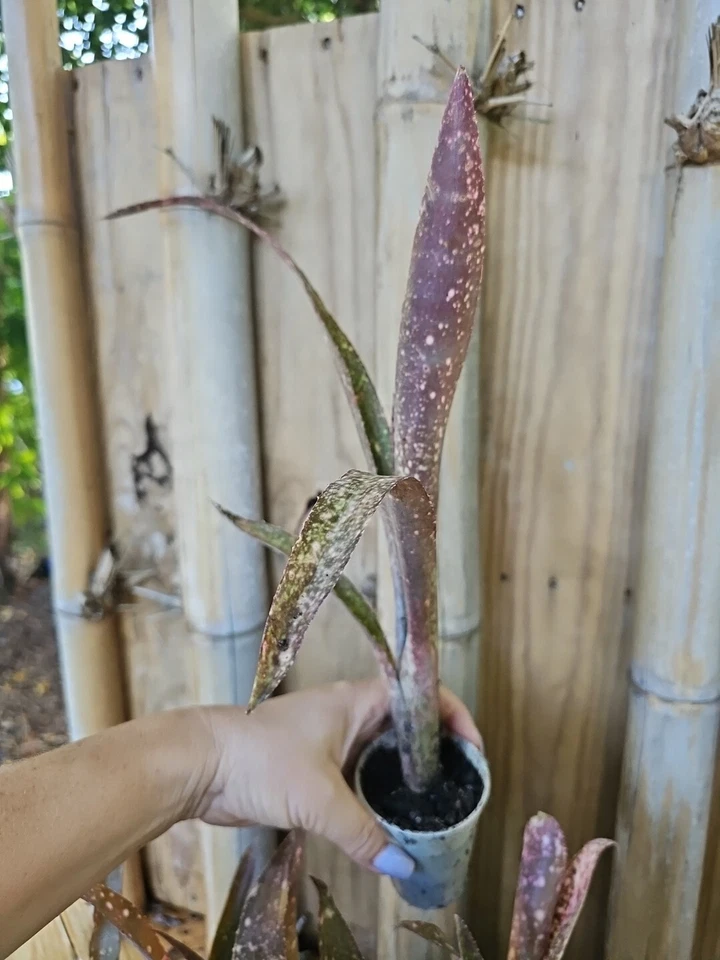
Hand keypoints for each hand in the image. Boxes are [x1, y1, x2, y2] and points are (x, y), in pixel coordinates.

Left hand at [187, 680, 482, 878]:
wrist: (200, 764)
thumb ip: (364, 833)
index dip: (453, 716)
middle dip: (436, 754)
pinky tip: (391, 826)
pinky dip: (379, 797)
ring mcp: (332, 740)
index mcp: (358, 701)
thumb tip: (405, 866)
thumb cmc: (260, 759)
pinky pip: (360, 779)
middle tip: (460, 789)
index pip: (421, 695)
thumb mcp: (319, 798)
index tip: (474, 751)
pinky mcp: (315, 768)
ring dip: (406, 779)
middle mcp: (350, 715)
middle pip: (406, 728)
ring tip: (434, 812)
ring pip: (382, 756)